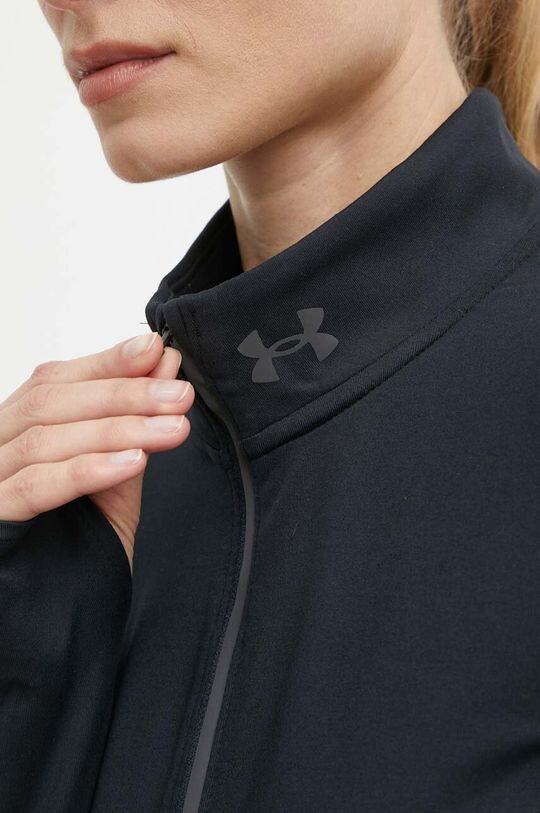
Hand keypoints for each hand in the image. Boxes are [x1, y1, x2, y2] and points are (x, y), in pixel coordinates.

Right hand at [0, 332, 193, 571]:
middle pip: (51, 402)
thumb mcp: (111, 484)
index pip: (55, 381)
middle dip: (123, 394)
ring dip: (117, 428)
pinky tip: (133, 461)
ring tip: (171, 427)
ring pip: (46, 439)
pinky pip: (35, 487)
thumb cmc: (74, 547)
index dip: (106, 362)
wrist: (49, 624)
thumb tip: (164, 371)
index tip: (155, 350)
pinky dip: (87, 469)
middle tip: (179, 395)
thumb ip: (132, 430)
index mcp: (17, 432)